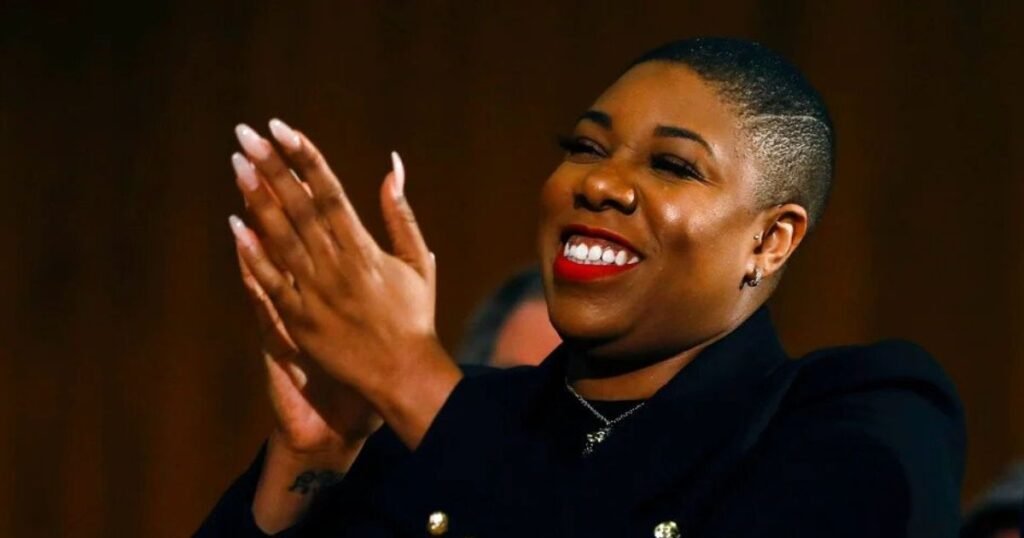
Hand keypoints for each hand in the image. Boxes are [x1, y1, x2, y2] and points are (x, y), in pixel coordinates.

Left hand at [228, 119, 461, 447]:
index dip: (305, 159)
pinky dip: (254, 254)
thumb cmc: (413, 316)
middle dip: (272, 167)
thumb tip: (393, 166)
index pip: (330, 193)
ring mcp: (315, 293)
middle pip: (299, 207)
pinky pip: (271, 282)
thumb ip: (400, 213)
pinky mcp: (300, 320)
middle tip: (247, 133)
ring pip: (281, 238)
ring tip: (237, 164)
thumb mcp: (416, 260)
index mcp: (365, 249)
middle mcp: (337, 266)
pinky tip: (236, 225)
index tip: (283, 129)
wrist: (403, 374)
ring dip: (257, 200)